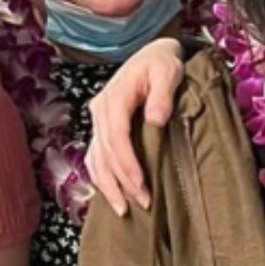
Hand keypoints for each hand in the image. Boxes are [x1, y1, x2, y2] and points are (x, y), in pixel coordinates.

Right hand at [88, 38, 190, 215]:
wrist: (152, 55)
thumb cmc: (162, 63)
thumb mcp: (168, 71)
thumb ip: (162, 94)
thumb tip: (156, 120)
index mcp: (115, 96)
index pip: (116, 135)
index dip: (126, 162)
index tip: (141, 183)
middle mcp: (100, 110)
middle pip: (106, 152)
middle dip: (122, 181)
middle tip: (143, 203)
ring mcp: (98, 120)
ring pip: (96, 159)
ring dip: (108, 186)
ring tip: (124, 210)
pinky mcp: (101, 128)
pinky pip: (95, 157)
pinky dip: (101, 178)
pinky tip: (112, 196)